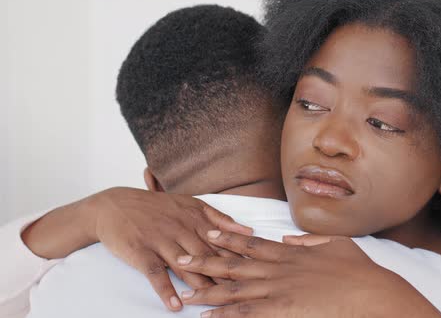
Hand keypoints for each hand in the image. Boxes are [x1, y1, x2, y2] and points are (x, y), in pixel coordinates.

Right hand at [22, 187, 251, 311]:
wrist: (115, 205)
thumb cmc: (157, 207)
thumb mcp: (189, 204)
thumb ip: (219, 217)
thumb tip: (249, 230)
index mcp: (195, 217)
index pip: (222, 241)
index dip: (239, 257)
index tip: (257, 272)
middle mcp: (180, 228)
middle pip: (208, 255)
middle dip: (226, 274)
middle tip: (243, 292)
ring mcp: (160, 241)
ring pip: (185, 265)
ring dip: (201, 284)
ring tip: (215, 301)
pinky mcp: (141, 252)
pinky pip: (155, 273)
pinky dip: (165, 290)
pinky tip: (175, 305)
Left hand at [177, 231, 440, 317]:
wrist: (372, 294)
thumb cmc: (360, 272)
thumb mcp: (337, 245)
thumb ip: (309, 240)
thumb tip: (289, 237)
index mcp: (290, 253)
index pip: (252, 243)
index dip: (228, 238)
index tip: (209, 231)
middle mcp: (278, 268)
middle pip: (234, 263)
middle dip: (206, 260)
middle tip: (181, 256)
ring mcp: (278, 290)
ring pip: (234, 289)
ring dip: (207, 290)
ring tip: (184, 290)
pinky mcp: (280, 310)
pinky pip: (245, 314)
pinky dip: (224, 315)